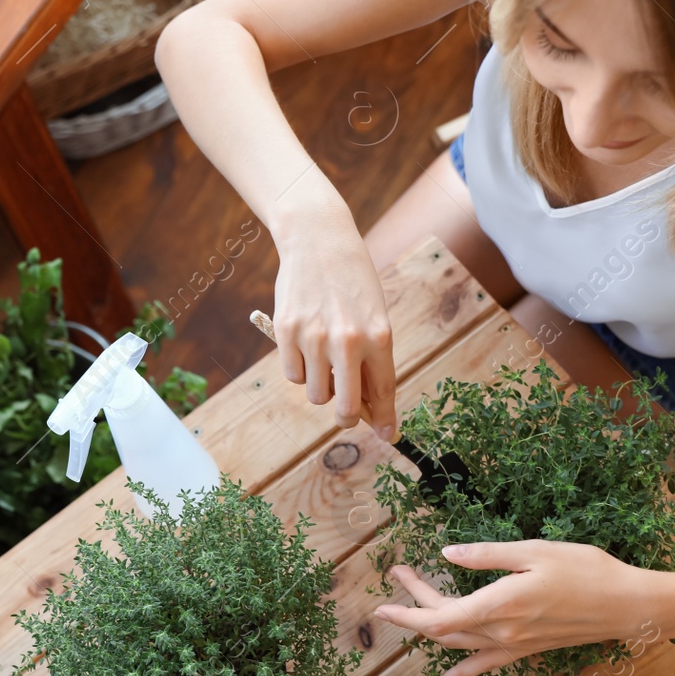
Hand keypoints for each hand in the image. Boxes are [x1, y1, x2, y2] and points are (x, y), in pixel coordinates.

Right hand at [271, 219, 396, 439]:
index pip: (383, 391)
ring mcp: (313, 337)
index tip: (389, 436)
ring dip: (320, 387)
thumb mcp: (374, 315)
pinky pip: (292, 374)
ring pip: (315, 393)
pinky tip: (304, 344)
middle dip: (347, 419)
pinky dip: (299, 368)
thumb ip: (371, 358)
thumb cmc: (352, 282)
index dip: (385, 419)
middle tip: (347, 415)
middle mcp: (347, 340)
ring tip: (323, 360)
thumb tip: (367, 404)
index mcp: (378, 335)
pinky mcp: (286, 331)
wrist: (318, 239)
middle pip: (346, 407)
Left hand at [372, 541, 662, 675]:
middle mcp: (502, 632)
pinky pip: (486, 664)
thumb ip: (486, 556)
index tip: (382, 601)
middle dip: (415, 605)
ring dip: (431, 629)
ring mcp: (515, 645)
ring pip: (460, 645)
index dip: (406, 611)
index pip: (438, 617)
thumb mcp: (533, 551)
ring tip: (410, 609)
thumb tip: (447, 555)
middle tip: (401, 575)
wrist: (628, 606)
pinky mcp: (528, 649)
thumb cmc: (586, 570)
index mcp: (499, 604)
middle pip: (444, 628)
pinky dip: (462, 671)